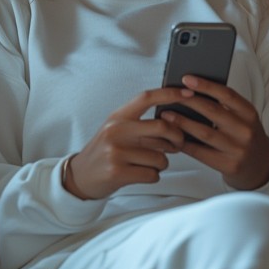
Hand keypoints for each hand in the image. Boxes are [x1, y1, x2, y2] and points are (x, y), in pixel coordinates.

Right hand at [64, 86, 191, 199]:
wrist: (80, 175)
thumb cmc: (104, 151)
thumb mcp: (116, 129)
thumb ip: (139, 122)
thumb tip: (173, 119)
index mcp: (118, 117)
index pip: (147, 97)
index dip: (170, 94)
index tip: (188, 93)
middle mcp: (117, 131)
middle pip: (162, 128)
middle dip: (177, 138)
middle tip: (177, 144)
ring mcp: (116, 152)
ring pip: (160, 157)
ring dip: (162, 163)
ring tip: (149, 163)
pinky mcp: (118, 172)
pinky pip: (152, 174)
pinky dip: (153, 175)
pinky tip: (141, 173)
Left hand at [160, 75, 268, 190]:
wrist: (260, 165)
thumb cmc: (244, 135)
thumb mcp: (243, 117)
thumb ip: (225, 105)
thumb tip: (192, 90)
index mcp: (249, 113)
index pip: (227, 94)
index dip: (206, 85)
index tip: (187, 79)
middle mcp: (245, 131)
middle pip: (213, 112)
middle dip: (189, 102)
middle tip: (171, 96)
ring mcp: (237, 149)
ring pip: (204, 133)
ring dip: (182, 122)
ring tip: (167, 115)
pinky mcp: (228, 165)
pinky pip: (201, 153)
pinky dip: (185, 143)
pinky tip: (173, 136)